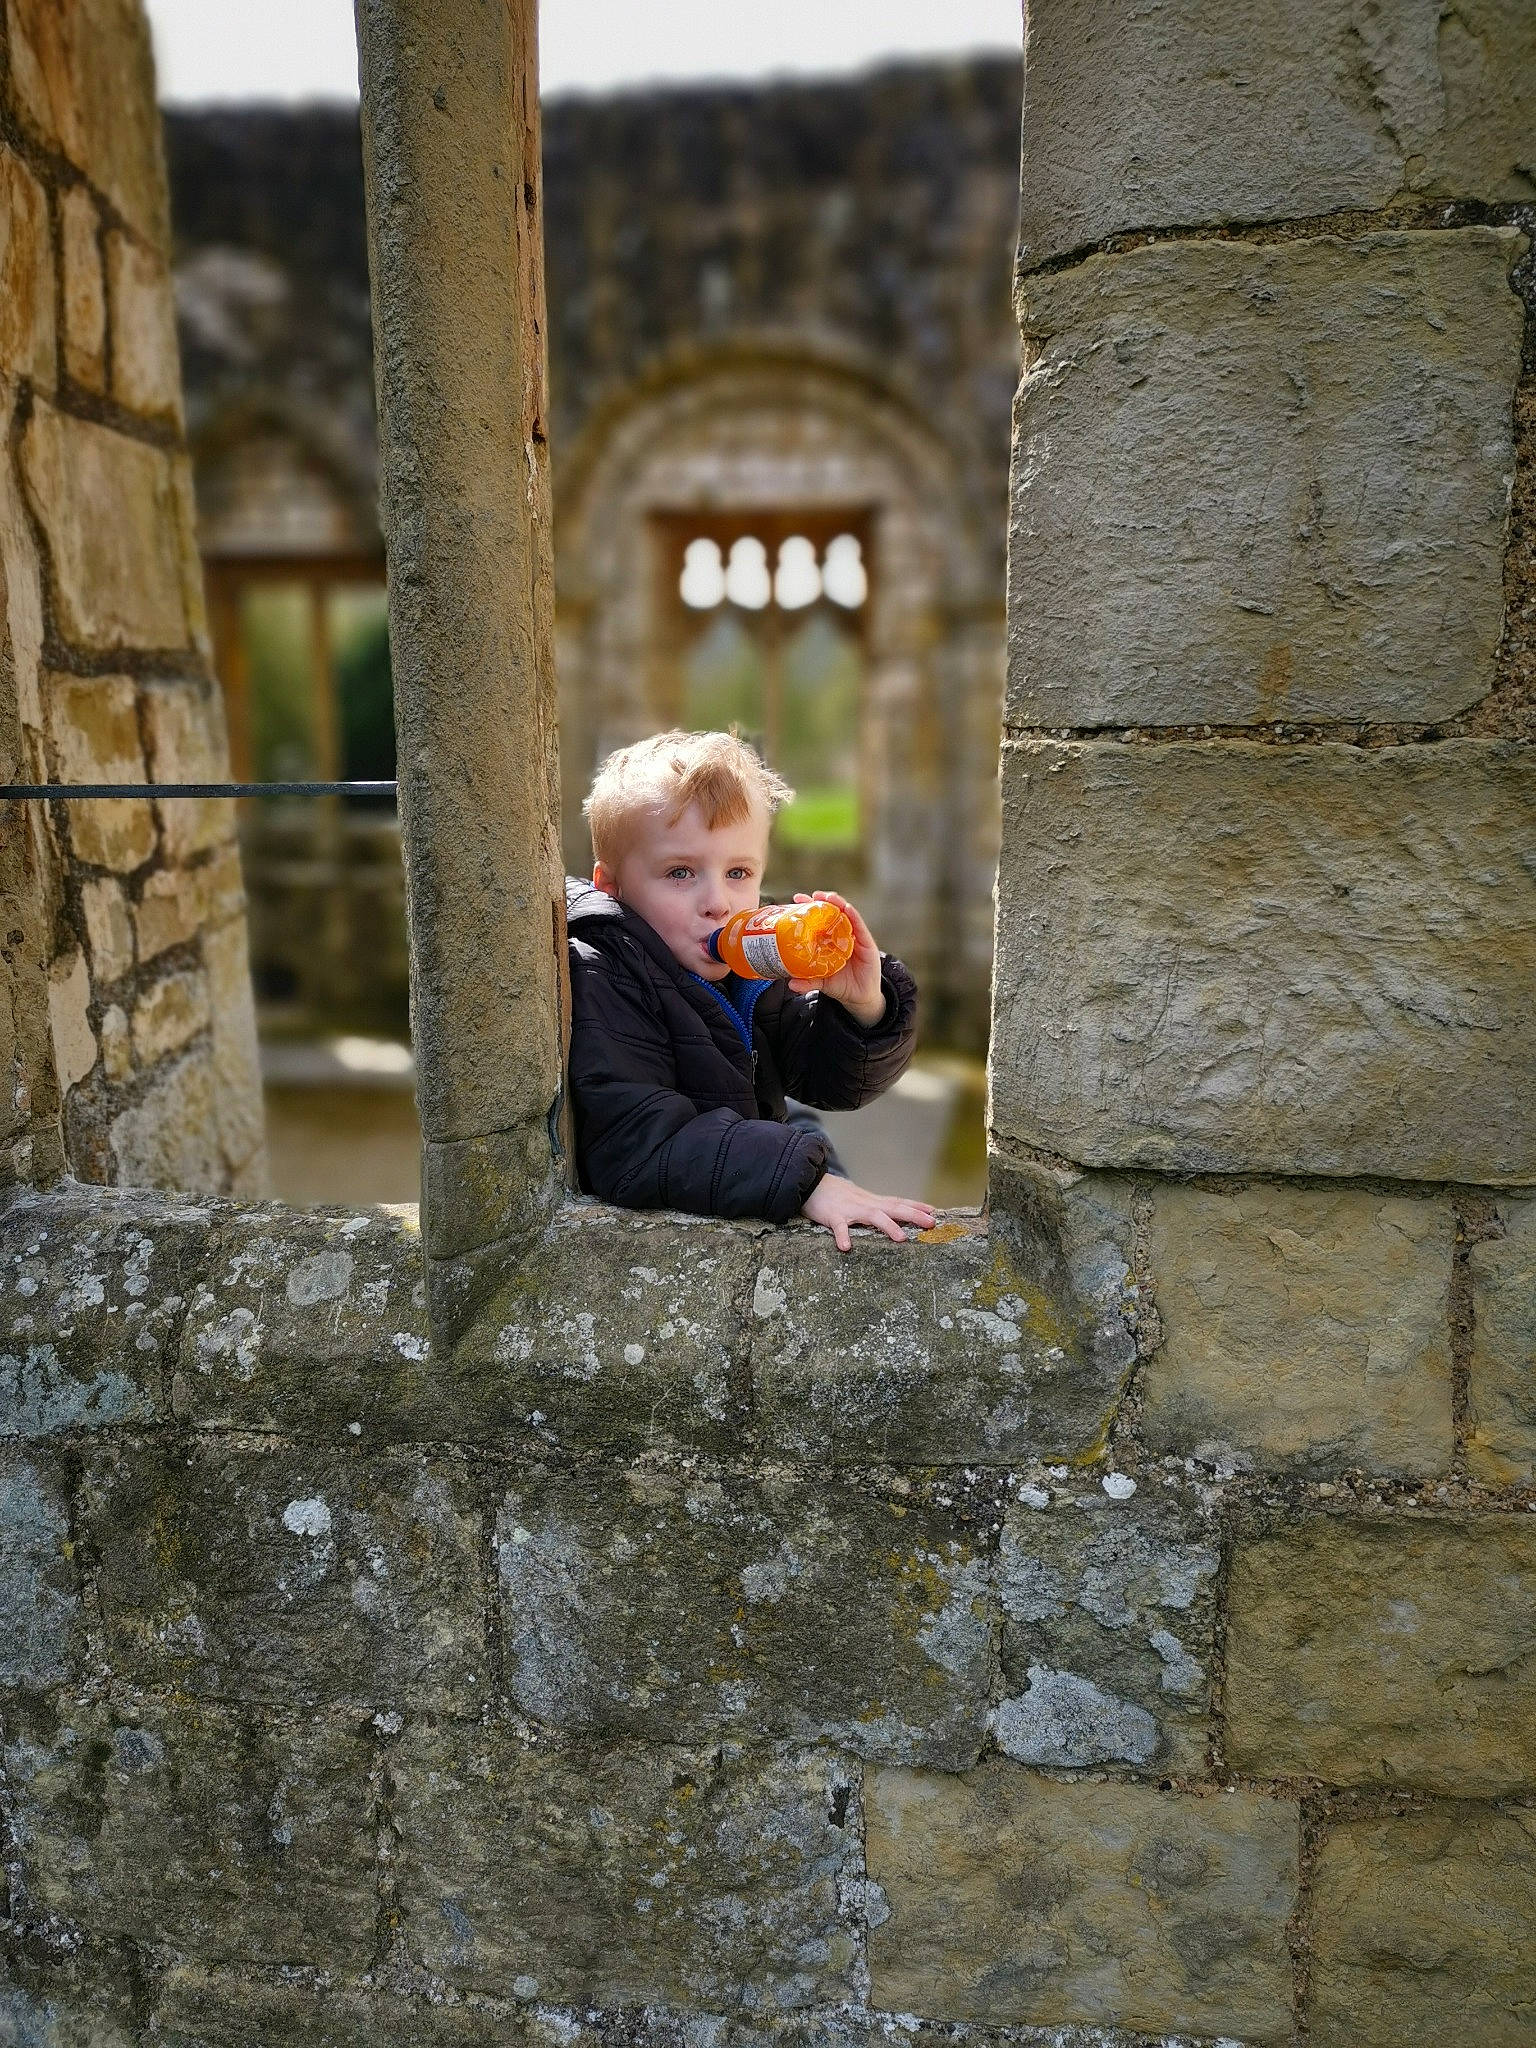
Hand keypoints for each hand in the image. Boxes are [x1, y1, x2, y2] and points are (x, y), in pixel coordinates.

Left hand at [786, 890, 884, 1024]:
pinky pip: (860, 926)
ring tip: (827, 897)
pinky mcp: (867, 943)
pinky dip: (853, 916)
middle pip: (831, 913)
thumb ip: (807, 982)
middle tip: (810, 895)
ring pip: (846, 915)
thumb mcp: (821, 982)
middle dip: (822, 901)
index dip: (809, 909)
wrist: (860, 997)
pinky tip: (847, 908)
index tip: (797, 899)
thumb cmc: (841, 984)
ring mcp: (854, 937)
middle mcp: (841, 935)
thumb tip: (790, 983)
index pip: (819, 920)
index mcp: (828, 941)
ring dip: (837, 903)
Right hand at [801, 1173, 935, 1251]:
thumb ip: (875, 1207)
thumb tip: (892, 1213)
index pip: (898, 1202)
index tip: (935, 1212)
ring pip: (873, 1216)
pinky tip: (846, 1248)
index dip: (917, 1206)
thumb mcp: (860, 1199)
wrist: (810, 1183)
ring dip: (888, 1226)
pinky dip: (843, 1237)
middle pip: (894, 1208)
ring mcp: (850, 1209)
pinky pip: (839, 1227)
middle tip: (931, 1224)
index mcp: (872, 1201)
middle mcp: (865, 1204)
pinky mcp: (833, 1216)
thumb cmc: (836, 1195)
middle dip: (914, 1215)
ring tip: (901, 1239)